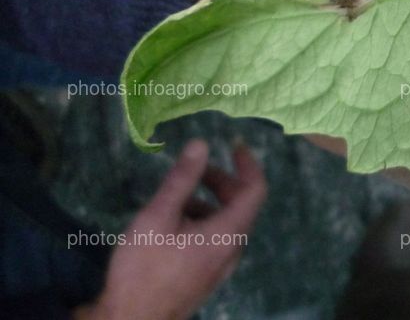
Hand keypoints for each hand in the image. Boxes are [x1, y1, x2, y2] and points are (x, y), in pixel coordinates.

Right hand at [75, 140, 266, 319]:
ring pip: (226, 222)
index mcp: (228, 232)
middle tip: (195, 169)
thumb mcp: (158, 216)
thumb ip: (181, 180)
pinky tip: (171, 223)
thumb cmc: (144, 268)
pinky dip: (202, 221)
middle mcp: (233, 248)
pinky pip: (215, 238)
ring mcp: (221, 264)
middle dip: (221, 180)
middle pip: (241, 204)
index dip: (248, 163)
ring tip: (175, 196)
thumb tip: (201, 143)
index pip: (255, 189)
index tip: (232, 144)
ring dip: (208, 201)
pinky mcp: (207, 275)